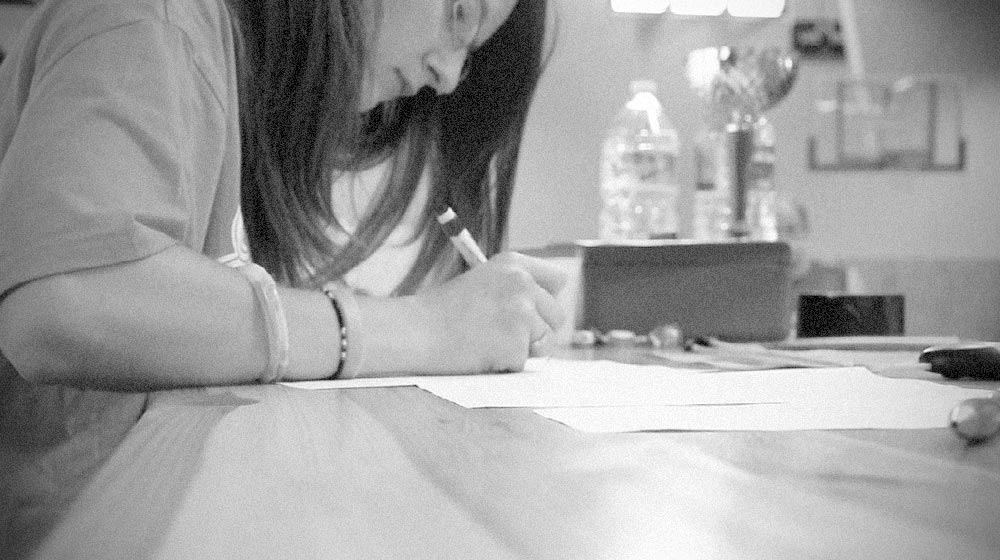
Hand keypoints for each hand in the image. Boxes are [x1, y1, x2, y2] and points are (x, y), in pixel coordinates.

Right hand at [416, 252, 566, 372]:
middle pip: (556, 315)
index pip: (557, 280)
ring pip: (544, 343)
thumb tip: (545, 313)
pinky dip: (505, 366)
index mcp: (514, 264)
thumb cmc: (441, 311)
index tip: (534, 310)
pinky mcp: (515, 345)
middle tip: (503, 333)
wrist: (414, 332)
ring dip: (522, 349)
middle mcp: (522, 284)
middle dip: (537, 330)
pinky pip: (523, 363)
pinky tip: (481, 355)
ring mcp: (521, 315)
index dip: (546, 298)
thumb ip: (514, 291)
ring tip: (488, 342)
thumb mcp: (481, 282)